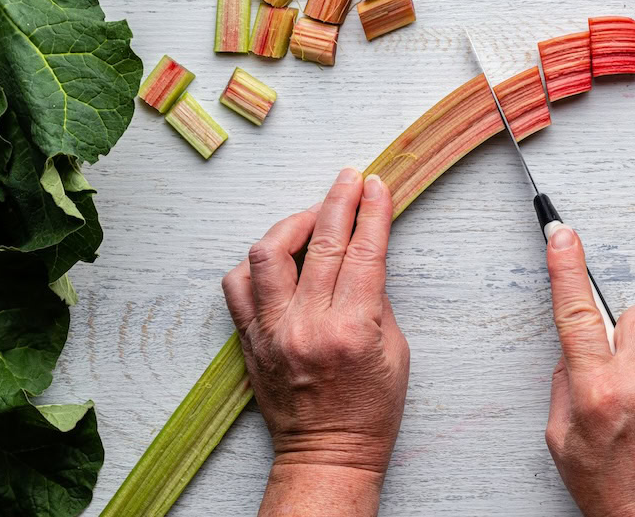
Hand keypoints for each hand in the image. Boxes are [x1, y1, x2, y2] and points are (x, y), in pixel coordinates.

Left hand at [222, 168, 409, 516]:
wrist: (327, 455)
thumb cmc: (369, 411)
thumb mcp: (395, 352)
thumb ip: (375, 299)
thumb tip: (362, 254)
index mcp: (352, 330)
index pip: (364, 252)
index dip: (373, 212)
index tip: (376, 186)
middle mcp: (308, 325)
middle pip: (322, 243)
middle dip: (339, 200)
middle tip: (350, 178)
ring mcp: (273, 332)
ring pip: (268, 254)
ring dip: (292, 223)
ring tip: (311, 213)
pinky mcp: (250, 340)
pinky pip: (238, 286)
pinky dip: (256, 262)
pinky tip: (276, 254)